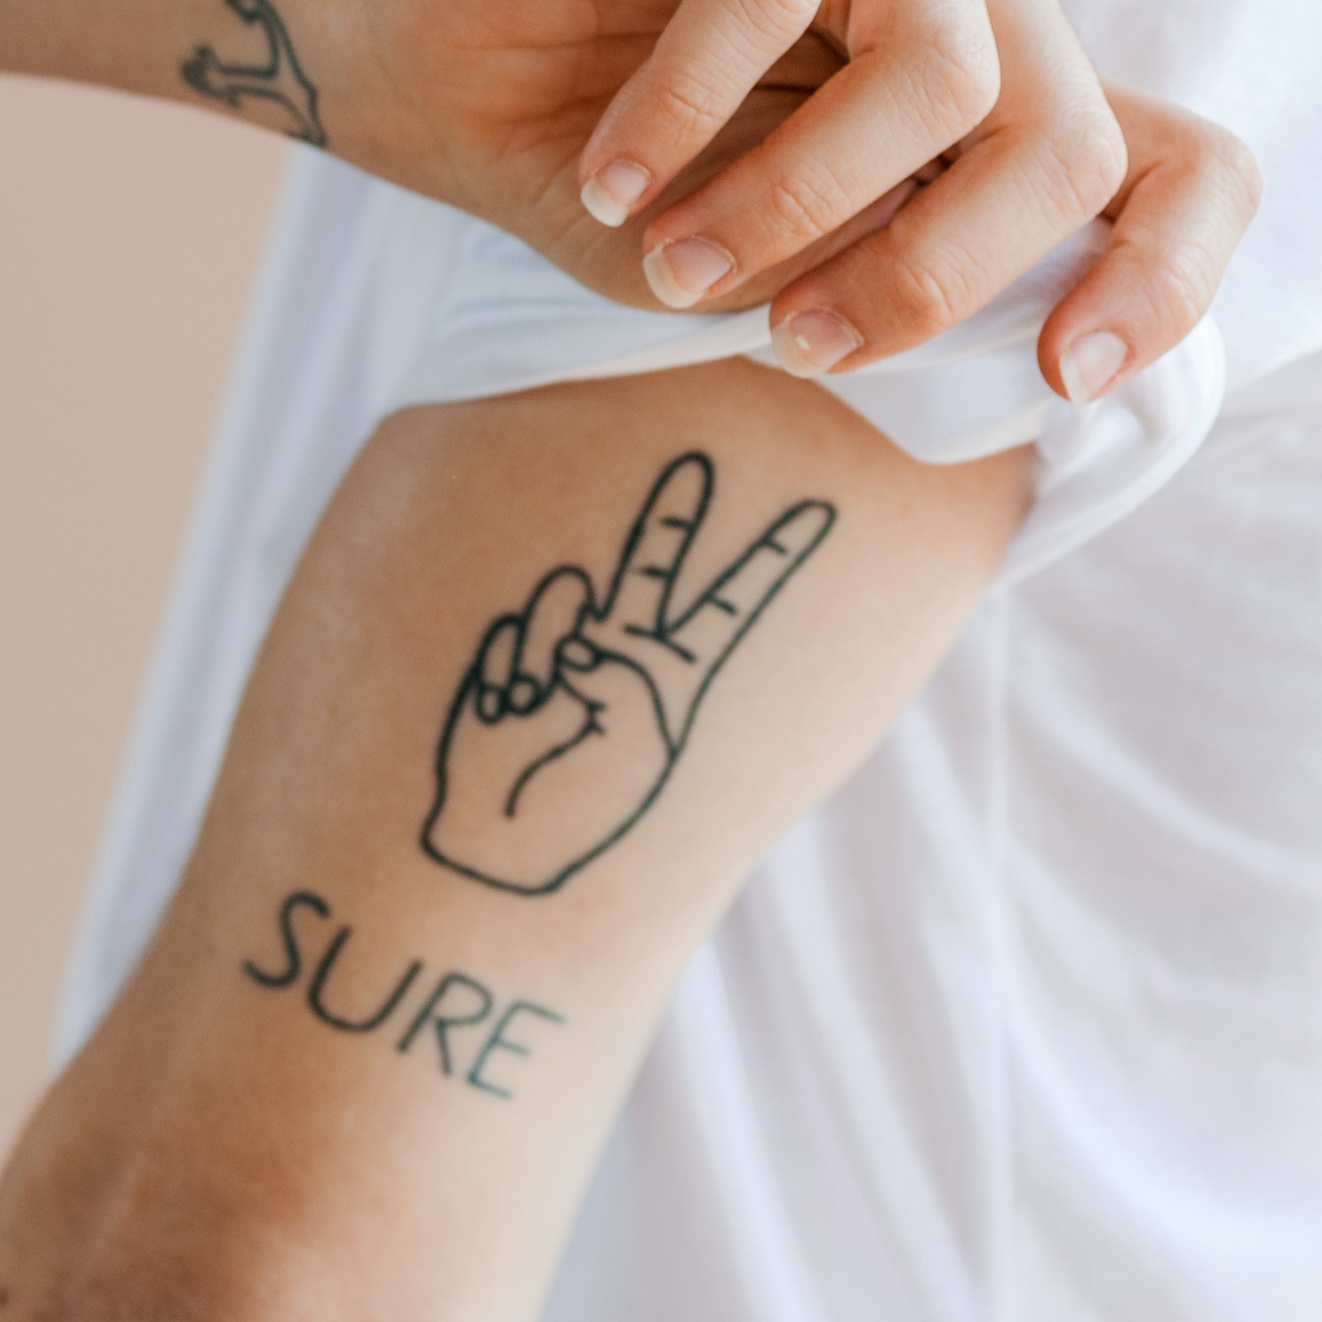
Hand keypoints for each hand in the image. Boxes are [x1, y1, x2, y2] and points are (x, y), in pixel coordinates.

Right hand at [288, 0, 1252, 402]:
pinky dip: (685, 109)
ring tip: (675, 262)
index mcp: (1020, 86)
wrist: (437, 56)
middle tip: (792, 348)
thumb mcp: (785, 277)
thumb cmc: (626, 186)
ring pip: (946, 70)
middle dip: (933, 277)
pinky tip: (611, 174)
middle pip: (1066, 141)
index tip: (1069, 380)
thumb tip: (1005, 339)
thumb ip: (902, 288)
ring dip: (798, 202)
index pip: (1189, 168)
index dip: (1169, 280)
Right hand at [423, 450, 832, 896]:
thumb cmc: (586, 813)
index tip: (824, 505)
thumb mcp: (643, 739)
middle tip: (697, 463)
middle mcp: (619, 659)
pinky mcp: (498, 664)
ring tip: (544, 702)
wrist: (499, 858)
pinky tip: (499, 714)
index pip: (734, 601)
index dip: (775, 553)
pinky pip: (505, 637)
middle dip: (671, 518)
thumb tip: (570, 629)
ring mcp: (555, 659)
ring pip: (563, 602)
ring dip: (550, 646)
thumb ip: (623, 666)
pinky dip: (502, 675)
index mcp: (673, 678)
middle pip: (652, 569)